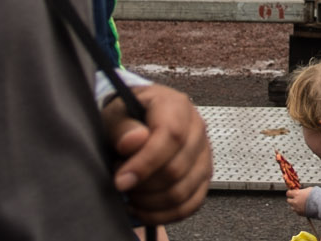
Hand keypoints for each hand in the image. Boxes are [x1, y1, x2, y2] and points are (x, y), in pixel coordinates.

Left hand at [103, 84, 213, 223]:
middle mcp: (197, 129)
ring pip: (183, 190)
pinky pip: (190, 204)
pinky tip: (142, 208)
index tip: (121, 180)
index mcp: (177, 106)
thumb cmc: (127, 116)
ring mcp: (204, 154)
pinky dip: (164, 214)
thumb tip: (134, 141)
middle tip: (120, 181)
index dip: (146, 163)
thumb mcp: (116, 113)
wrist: (139, 120)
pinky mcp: (203, 176)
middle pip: (177, 168)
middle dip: (143, 184)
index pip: (171, 136)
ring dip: (151, 201)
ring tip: (130, 192)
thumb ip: (122, 126)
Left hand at [286, 187, 313, 215]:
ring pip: (292, 206)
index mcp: (297, 194)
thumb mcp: (309, 189)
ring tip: (300, 204)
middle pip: (288, 200)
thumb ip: (302, 191)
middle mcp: (295, 201)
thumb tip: (300, 191)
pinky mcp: (300, 213)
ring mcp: (297, 208)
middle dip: (291, 199)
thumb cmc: (316, 196)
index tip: (291, 193)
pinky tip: (303, 207)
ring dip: (294, 205)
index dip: (290, 193)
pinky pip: (296, 211)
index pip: (288, 193)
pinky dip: (298, 209)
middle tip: (296, 198)